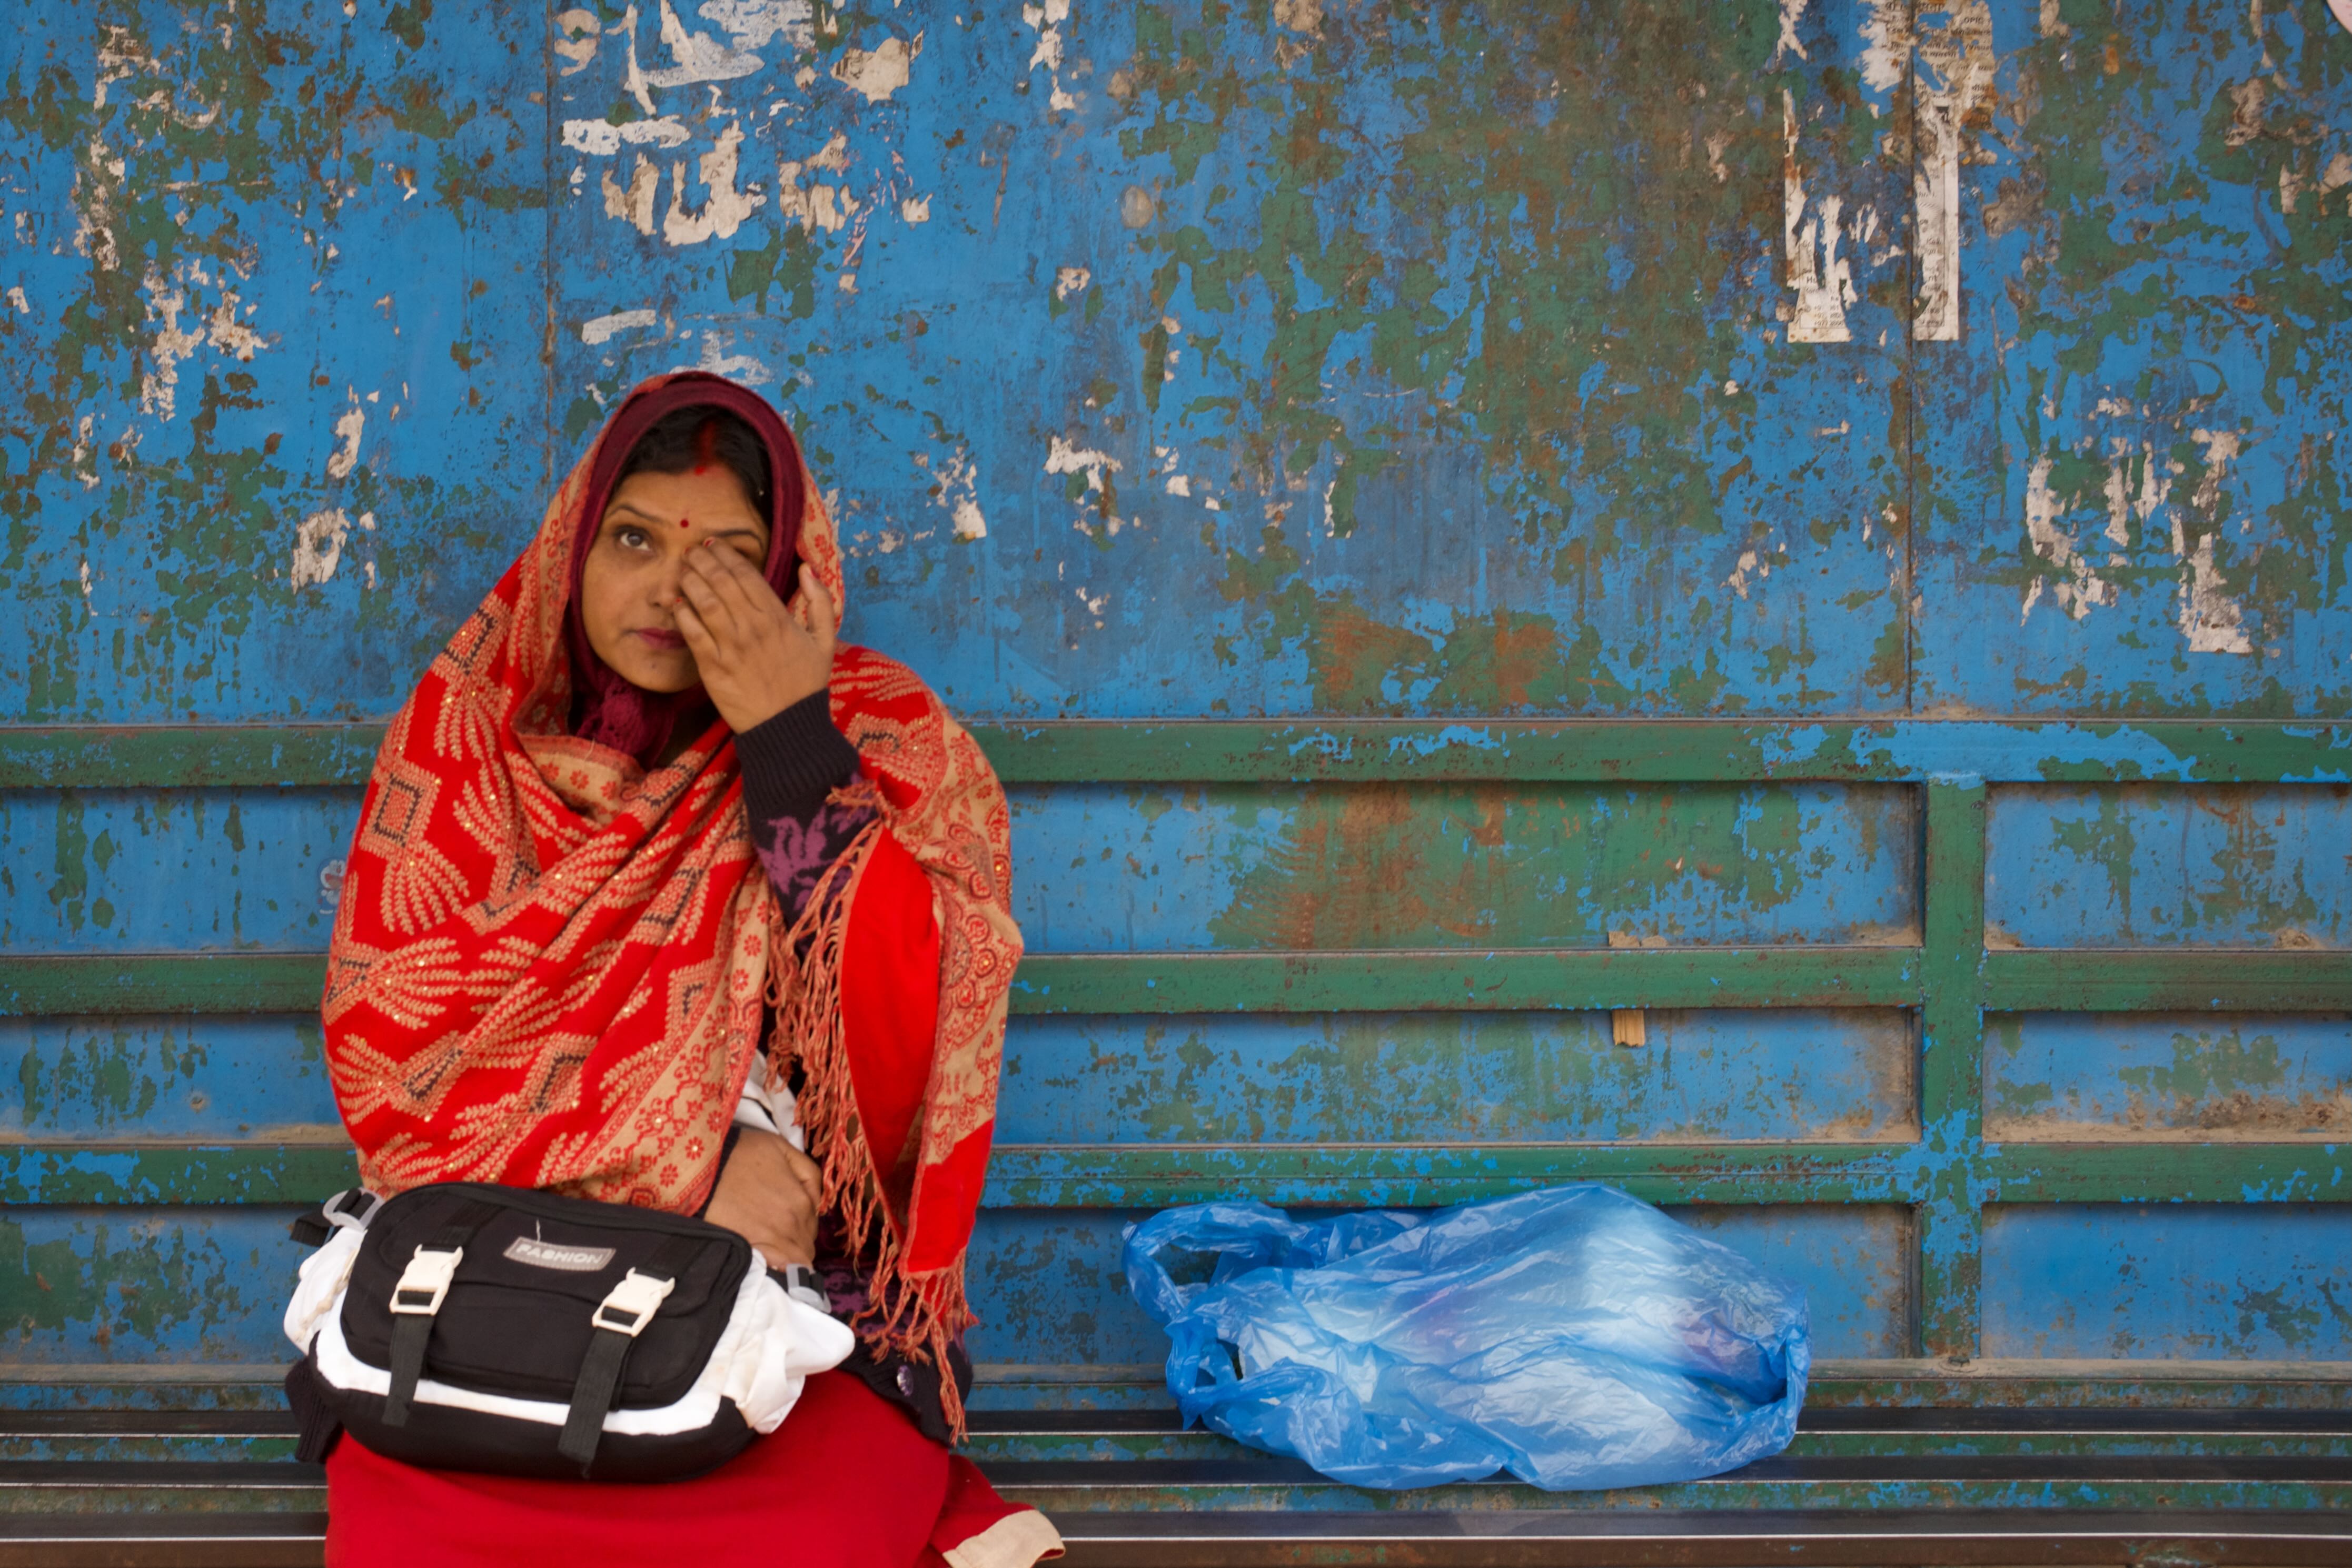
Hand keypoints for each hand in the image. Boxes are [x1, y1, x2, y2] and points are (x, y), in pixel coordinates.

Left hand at [674, 547, 838, 733]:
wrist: (787, 727)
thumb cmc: (806, 684)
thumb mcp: (826, 641)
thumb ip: (821, 602)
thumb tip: (808, 570)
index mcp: (778, 617)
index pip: (747, 575)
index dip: (727, 555)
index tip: (714, 544)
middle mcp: (752, 627)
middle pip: (721, 582)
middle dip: (703, 560)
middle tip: (691, 550)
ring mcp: (731, 646)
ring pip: (704, 602)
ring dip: (690, 581)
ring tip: (682, 569)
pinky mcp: (713, 667)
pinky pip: (693, 633)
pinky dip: (683, 615)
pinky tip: (676, 603)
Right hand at [701, 1128, 823, 1269]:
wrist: (700, 1167)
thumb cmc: (739, 1153)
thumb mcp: (781, 1147)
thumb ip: (808, 1172)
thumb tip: (817, 1200)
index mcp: (802, 1200)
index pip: (815, 1223)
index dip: (805, 1223)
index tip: (789, 1220)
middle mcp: (792, 1223)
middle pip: (806, 1244)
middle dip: (797, 1241)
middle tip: (778, 1233)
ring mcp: (774, 1240)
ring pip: (796, 1261)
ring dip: (790, 1257)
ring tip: (772, 1249)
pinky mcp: (753, 1251)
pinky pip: (778, 1270)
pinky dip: (779, 1269)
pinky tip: (771, 1264)